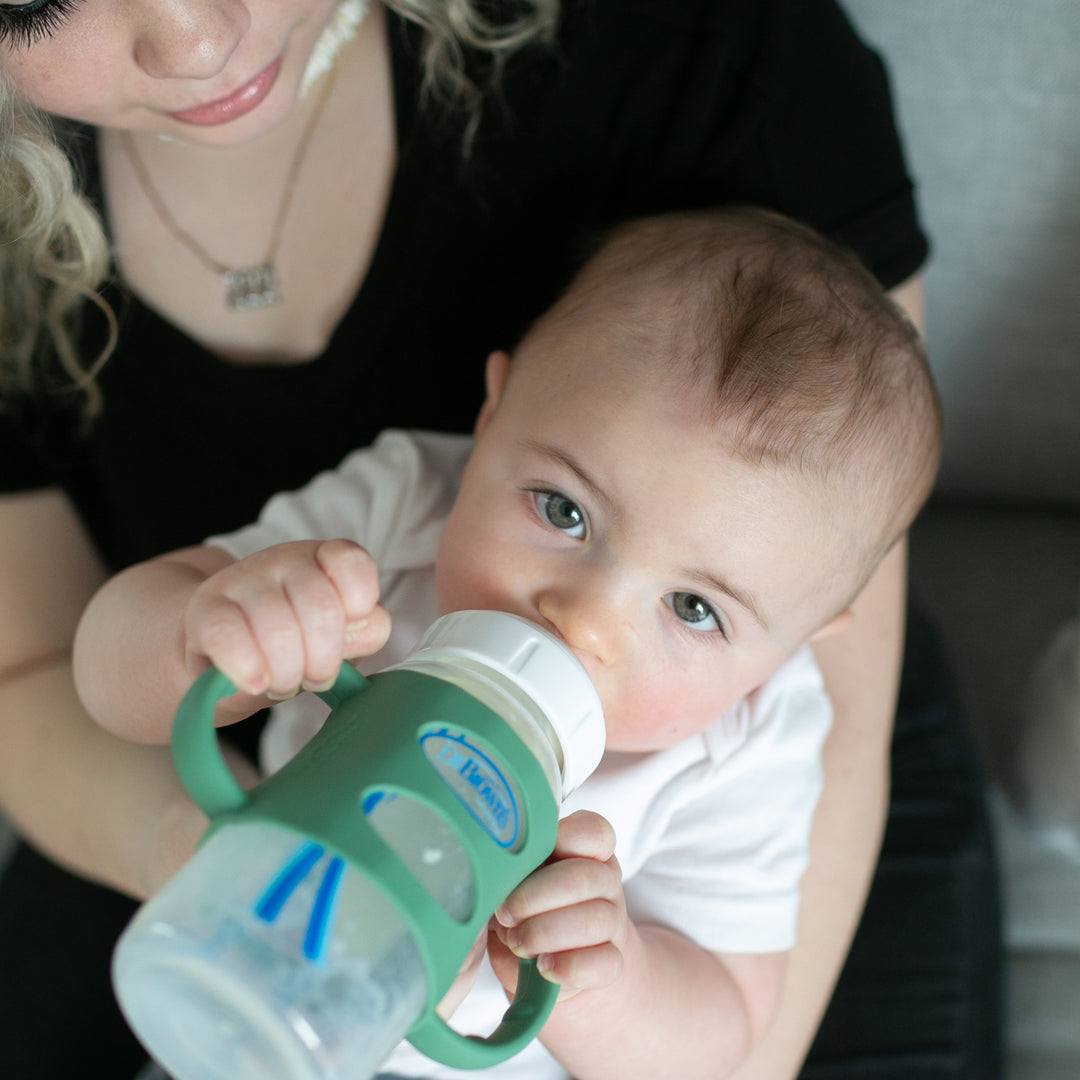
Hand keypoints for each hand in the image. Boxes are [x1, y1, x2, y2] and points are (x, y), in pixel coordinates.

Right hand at [183, 540, 390, 698]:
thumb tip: (360, 631)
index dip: (359, 607)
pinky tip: (255, 682)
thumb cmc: (294, 646)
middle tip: (310, 678)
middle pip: (322, 612)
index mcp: (325, 560)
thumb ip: (364, 634)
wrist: (224, 652)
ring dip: (286, 674)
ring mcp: (243, 578)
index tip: (347, 637)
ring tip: (280, 682)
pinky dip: (248, 669)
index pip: (353, 564)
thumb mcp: (339, 640)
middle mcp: (286, 559)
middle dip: (322, 663)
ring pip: (279, 630)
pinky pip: (229, 638)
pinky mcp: (205, 607)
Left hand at [489, 810, 626, 1001]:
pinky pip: (605, 962)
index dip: (565, 838)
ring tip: (516, 942)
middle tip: (504, 913)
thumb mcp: (516, 883)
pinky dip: (570, 966)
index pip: (594, 831)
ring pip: (595, 920)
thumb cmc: (525, 912)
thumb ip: (511, 867)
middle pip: (586, 876)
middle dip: (536, 895)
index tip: (527, 857)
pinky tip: (543, 967)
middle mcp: (604, 882)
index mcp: (584, 852)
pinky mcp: (613, 963)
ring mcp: (613, 923)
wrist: (546, 966)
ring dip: (546, 932)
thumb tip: (486, 864)